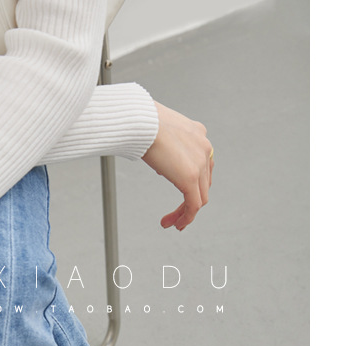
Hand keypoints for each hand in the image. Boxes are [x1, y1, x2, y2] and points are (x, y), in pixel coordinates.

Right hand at [142, 101, 213, 230]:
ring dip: (186, 213)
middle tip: (177, 217)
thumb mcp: (159, 134)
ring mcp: (200, 162)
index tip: (182, 197)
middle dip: (190, 202)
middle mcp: (204, 147)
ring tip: (173, 224)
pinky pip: (194, 205)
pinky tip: (175, 224)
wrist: (141, 121)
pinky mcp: (191, 177)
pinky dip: (186, 217)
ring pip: (200, 197)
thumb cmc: (141, 122)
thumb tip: (161, 166)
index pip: (202, 166)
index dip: (193, 185)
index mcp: (198, 135)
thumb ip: (165, 148)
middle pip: (203, 184)